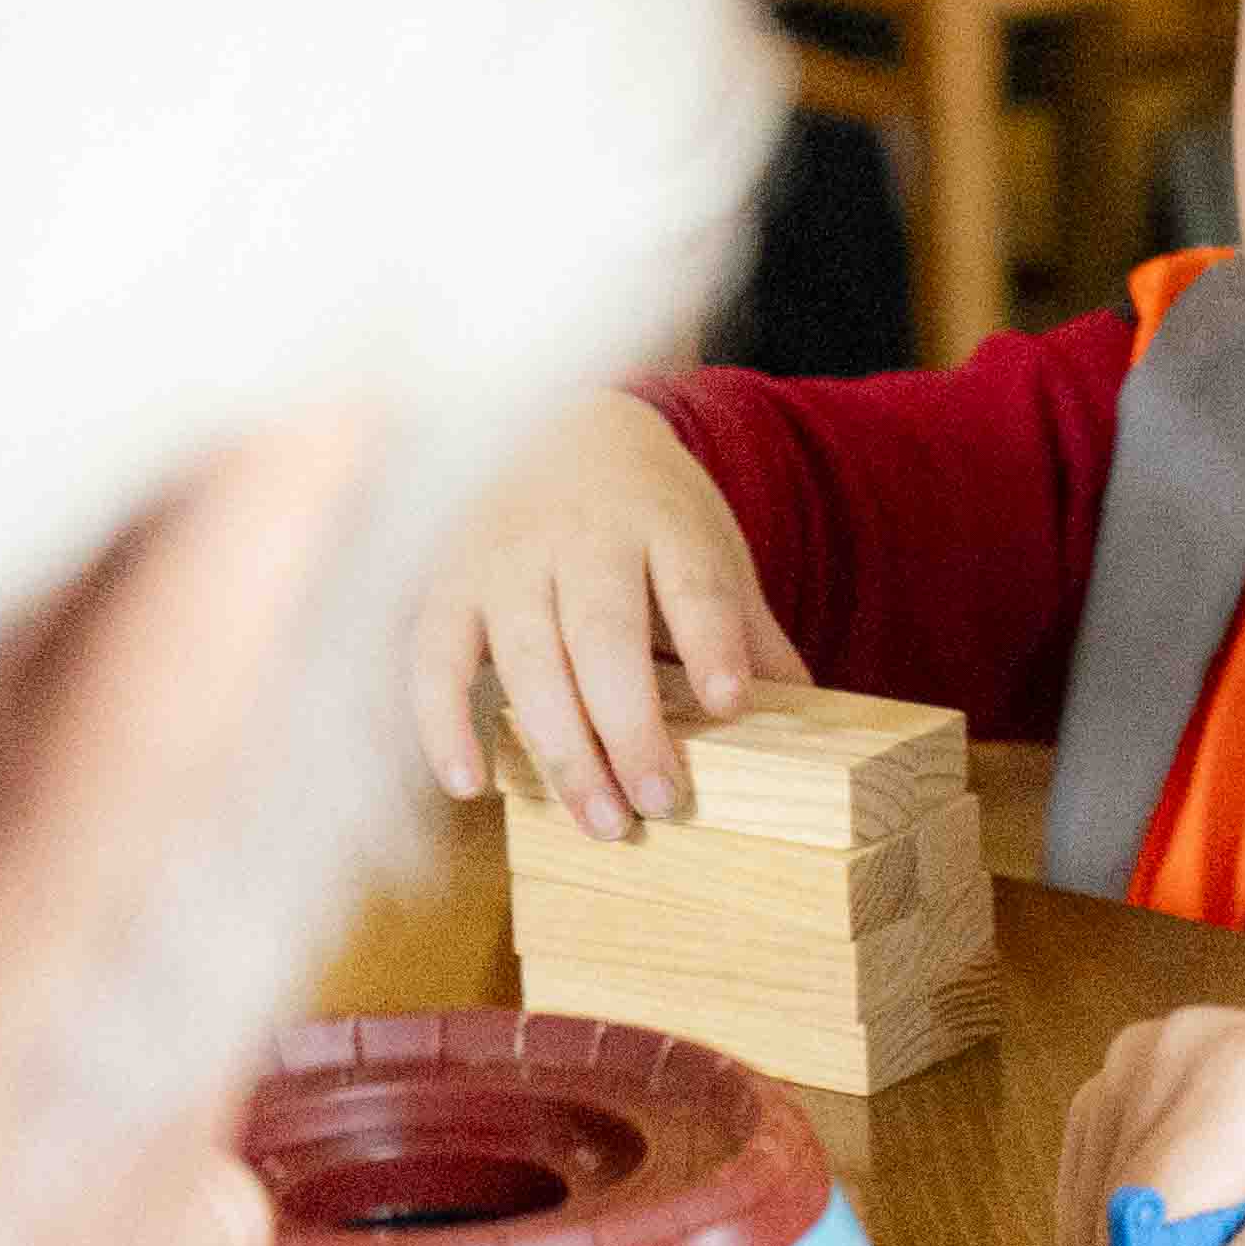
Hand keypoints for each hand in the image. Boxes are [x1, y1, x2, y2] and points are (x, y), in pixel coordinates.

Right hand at [409, 390, 810, 830]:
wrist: (558, 426)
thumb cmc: (647, 511)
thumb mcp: (709, 546)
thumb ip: (746, 630)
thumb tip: (809, 711)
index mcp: (660, 521)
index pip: (690, 583)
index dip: (711, 643)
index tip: (730, 703)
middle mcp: (578, 536)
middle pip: (603, 634)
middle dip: (630, 725)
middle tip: (661, 802)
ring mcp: (506, 560)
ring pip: (527, 659)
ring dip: (561, 746)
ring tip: (601, 819)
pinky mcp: (449, 586)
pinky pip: (435, 659)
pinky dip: (445, 723)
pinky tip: (474, 784)